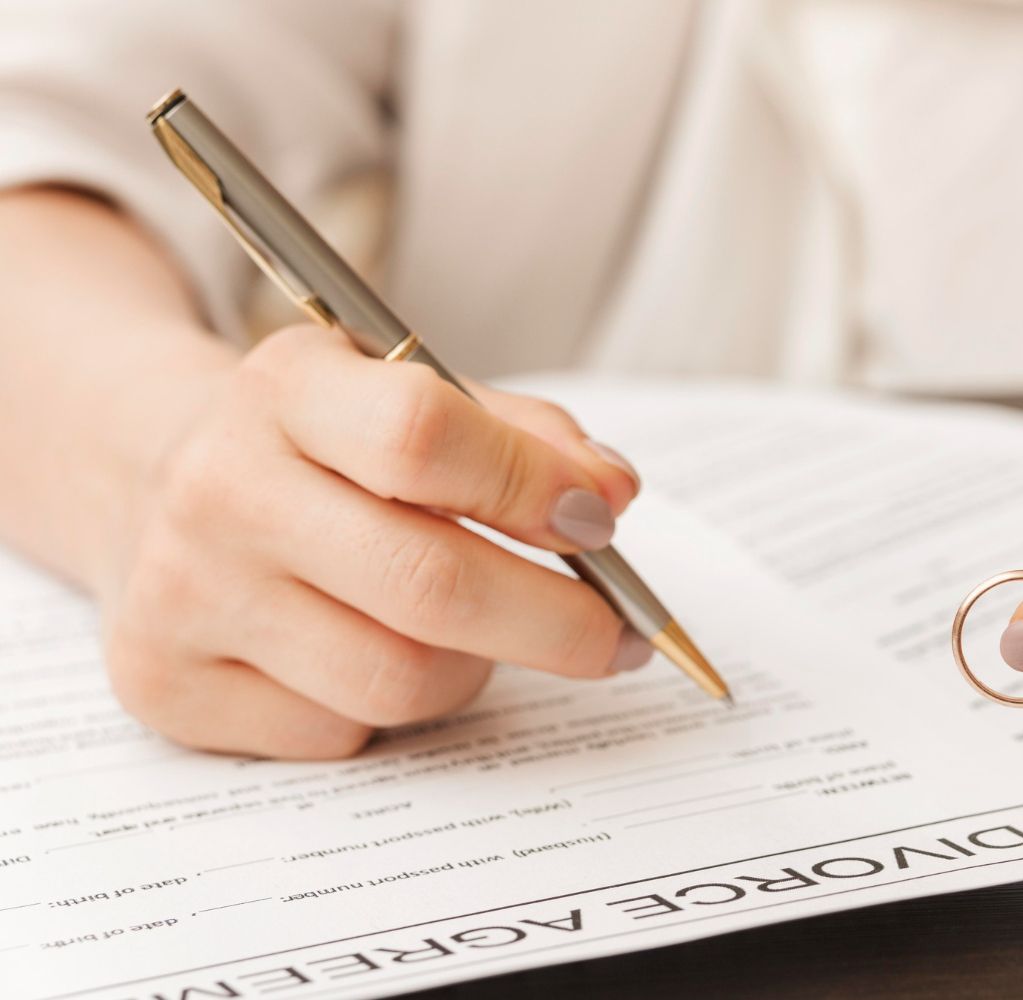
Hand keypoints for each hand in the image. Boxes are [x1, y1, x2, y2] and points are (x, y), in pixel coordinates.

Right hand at [102, 324, 646, 758]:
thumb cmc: (321, 445)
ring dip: (474, 668)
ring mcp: (182, 595)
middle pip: (428, 583)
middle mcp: (219, 488)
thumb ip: (524, 435)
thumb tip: (611, 494)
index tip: (600, 521)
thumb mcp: (410, 391)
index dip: (532, 487)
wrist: (157, 484)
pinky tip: (372, 653)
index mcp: (286, 388)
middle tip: (616, 636)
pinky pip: (339, 733)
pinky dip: (390, 710)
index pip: (423, 437)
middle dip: (556, 621)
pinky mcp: (169, 688)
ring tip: (475, 633)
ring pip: (397, 678)